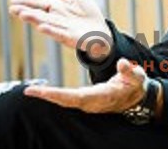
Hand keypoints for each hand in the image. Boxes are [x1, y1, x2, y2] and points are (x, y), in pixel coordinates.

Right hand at [9, 0, 112, 60]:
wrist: (100, 31)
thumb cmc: (85, 12)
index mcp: (54, 8)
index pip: (38, 4)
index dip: (26, 2)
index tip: (13, 0)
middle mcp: (55, 19)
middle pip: (39, 15)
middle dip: (27, 11)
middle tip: (13, 9)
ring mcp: (62, 29)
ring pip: (46, 24)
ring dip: (35, 20)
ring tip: (24, 15)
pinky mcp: (71, 37)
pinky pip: (60, 34)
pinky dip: (51, 30)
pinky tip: (42, 28)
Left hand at [24, 58, 146, 113]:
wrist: (137, 98)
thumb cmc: (136, 85)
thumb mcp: (137, 76)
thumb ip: (129, 70)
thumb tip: (122, 63)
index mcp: (103, 96)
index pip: (77, 96)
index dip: (60, 94)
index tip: (44, 91)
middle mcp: (93, 103)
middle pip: (66, 101)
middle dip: (48, 96)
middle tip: (29, 90)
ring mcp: (89, 104)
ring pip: (65, 102)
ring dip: (49, 96)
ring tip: (32, 90)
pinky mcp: (87, 102)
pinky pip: (68, 100)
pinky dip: (56, 96)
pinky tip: (45, 91)